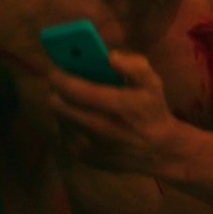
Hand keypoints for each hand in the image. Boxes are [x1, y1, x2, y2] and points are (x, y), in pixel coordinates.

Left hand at [47, 51, 177, 173]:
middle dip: (56, 90)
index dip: (59, 75)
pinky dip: (69, 122)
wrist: (156, 151)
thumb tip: (110, 56)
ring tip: (78, 101)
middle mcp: (99, 128)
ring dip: (64, 106)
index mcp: (117, 106)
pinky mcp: (81, 156)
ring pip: (58, 117)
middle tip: (64, 82)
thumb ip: (135, 66)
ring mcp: (88, 145)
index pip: (72, 89)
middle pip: (56, 103)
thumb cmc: (151, 111)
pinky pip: (63, 132)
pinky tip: (84, 119)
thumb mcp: (152, 84)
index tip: (57, 67)